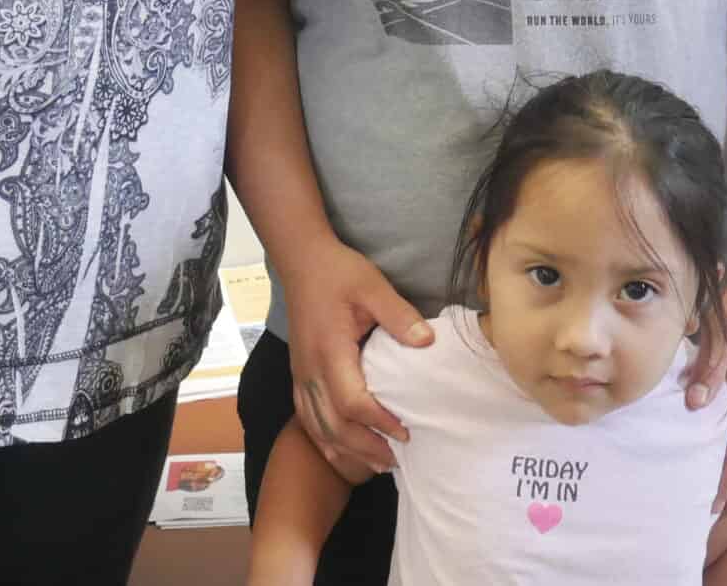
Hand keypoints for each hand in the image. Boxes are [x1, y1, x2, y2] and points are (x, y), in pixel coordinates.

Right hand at [275, 239, 431, 480]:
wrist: (302, 262)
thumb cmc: (338, 273)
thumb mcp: (373, 286)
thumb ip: (398, 316)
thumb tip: (427, 342)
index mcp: (330, 352)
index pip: (353, 402)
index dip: (380, 423)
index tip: (406, 433)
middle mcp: (311, 371)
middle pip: (334, 426)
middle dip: (365, 449)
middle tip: (396, 461)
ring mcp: (301, 376)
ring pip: (318, 427)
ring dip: (346, 450)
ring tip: (376, 464)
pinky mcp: (299, 375)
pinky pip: (307, 418)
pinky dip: (325, 440)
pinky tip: (343, 449)